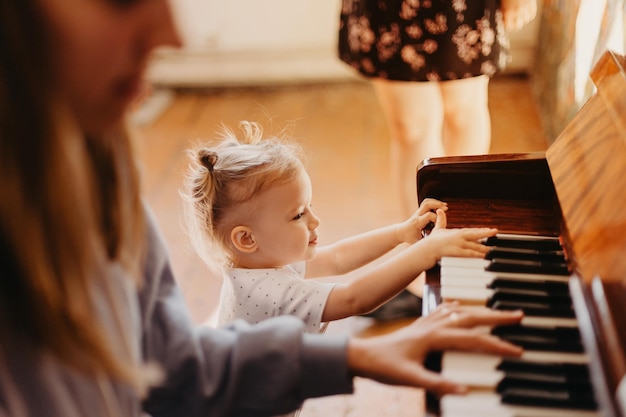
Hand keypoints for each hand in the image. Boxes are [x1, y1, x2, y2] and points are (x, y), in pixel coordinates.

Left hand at [347, 303, 522, 395]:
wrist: (361, 356)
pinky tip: (459, 306)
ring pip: (459, 311)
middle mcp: (432, 326)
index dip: (497, 345)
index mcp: (433, 337)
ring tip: (497, 311)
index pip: (473, 340)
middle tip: (519, 315)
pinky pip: (442, 311)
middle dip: (496, 317)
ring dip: (479, 309)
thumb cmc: (384, 367)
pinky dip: (456, 307)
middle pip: (471, 317)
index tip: (518, 350)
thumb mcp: (410, 379)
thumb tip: (464, 389)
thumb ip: (437, 383)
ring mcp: (425, 324)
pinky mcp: (419, 326)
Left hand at [398, 198, 447, 243]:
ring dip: (436, 202)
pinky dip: (434, 202)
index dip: (437, 218)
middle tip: (446, 209)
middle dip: (437, 205)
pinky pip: (426, 203)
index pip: (429, 216)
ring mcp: (417, 212)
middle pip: (427, 205)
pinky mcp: (419, 211)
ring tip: (445, 206)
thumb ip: (427, 242)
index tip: (441, 224)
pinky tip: (440, 205)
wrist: (401, 232)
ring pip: (426, 202)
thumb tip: (437, 245)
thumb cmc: (410, 238)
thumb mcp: (418, 242)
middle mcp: (417, 215)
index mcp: (417, 223)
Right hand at [424, 212, 496, 258]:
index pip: (471, 230)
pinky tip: (484, 255)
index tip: (490, 230)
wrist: (425, 249)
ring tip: (493, 249)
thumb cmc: (431, 241)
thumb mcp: (437, 228)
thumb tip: (440, 210)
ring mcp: (458, 244)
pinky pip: (469, 253)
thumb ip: (441, 220)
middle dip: (486, 233)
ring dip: (484, 247)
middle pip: (475, 235)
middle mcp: (459, 237)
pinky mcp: (456, 252)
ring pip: (475, 245)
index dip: (481, 230)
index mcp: (456, 232)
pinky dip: (477, 254)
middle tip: (495, 231)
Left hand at [501, 0, 536, 30]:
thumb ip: (503, 9)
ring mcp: (526, 8)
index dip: (507, 26)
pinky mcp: (532, 4)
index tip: (505, 24)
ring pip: (526, 21)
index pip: (508, 26)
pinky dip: (529, 15)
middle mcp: (517, 11)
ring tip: (519, 16)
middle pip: (518, 26)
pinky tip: (526, 12)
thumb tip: (502, 16)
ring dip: (523, 19)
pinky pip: (532, 14)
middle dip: (515, 24)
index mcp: (507, 11)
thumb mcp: (501, 2)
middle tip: (512, 21)